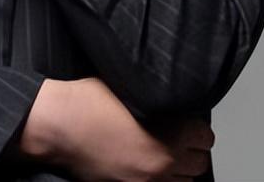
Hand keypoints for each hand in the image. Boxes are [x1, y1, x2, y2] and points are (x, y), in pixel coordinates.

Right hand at [15, 77, 213, 181]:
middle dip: (190, 149)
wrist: (58, 125)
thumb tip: (173, 106)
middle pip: (199, 163)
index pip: (206, 137)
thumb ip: (159, 102)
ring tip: (160, 153)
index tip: (187, 123)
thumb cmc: (88, 103)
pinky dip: (158, 179)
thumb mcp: (132, 91)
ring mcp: (146, 181)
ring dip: (177, 168)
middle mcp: (163, 163)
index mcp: (171, 135)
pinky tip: (145, 165)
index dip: (195, 127)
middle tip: (176, 137)